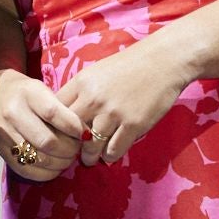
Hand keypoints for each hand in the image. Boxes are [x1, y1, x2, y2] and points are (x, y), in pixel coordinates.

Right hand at [0, 67, 86, 183]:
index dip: (74, 127)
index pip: (54, 114)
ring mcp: (5, 134)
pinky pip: (27, 170)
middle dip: (69, 150)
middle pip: (48, 141)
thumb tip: (85, 134)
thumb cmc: (25, 93)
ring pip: (40, 159)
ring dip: (60, 163)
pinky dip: (46, 173)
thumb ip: (62, 109)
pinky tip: (54, 167)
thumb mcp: (43, 89)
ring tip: (68, 158)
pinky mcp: (1, 150)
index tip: (85, 134)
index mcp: (27, 94)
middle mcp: (13, 113)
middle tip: (77, 149)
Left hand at [57, 31, 191, 163]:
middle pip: (69, 133)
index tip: (60, 134)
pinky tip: (110, 154)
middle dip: (70, 145)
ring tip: (90, 158)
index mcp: (81, 83)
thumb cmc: (129, 65)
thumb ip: (80, 91)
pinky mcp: (133, 125)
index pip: (56, 112)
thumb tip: (64, 114)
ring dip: (90, 156)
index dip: (55, 126)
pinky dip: (110, 156)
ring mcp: (113, 113)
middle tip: (73, 152)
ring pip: (90, 147)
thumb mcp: (97, 72)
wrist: (164, 60)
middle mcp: (93, 99)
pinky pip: (114, 150)